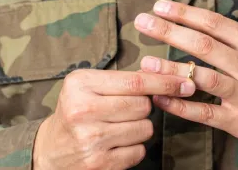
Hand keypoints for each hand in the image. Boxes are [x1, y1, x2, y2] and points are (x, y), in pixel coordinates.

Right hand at [33, 69, 194, 169]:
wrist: (51, 150)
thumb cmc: (77, 111)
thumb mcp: (90, 86)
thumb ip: (125, 80)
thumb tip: (170, 77)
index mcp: (81, 84)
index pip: (136, 82)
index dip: (166, 82)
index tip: (186, 82)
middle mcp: (83, 110)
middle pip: (144, 106)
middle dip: (144, 107)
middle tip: (125, 110)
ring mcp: (91, 140)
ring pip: (145, 128)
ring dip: (139, 128)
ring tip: (117, 127)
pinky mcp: (100, 163)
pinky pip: (139, 151)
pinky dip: (134, 147)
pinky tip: (115, 143)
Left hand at [134, 0, 237, 163]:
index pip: (217, 24)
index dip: (187, 13)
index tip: (163, 6)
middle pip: (204, 46)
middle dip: (170, 32)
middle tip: (143, 23)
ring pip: (202, 78)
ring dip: (171, 69)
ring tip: (146, 61)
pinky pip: (205, 113)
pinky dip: (182, 105)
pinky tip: (162, 98)